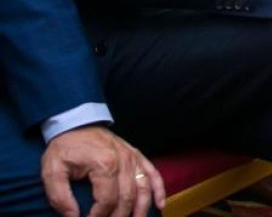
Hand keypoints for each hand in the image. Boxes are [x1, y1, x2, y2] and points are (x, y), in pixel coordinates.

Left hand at [42, 125, 164, 216]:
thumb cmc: (63, 148)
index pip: (107, 200)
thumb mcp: (52, 172)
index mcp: (103, 165)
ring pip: (144, 188)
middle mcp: (123, 161)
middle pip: (127, 198)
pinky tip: (160, 204)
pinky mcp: (136, 155)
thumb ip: (60, 197)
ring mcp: (132, 158)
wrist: (74, 123)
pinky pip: (153, 173)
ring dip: (142, 209)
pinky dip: (159, 190)